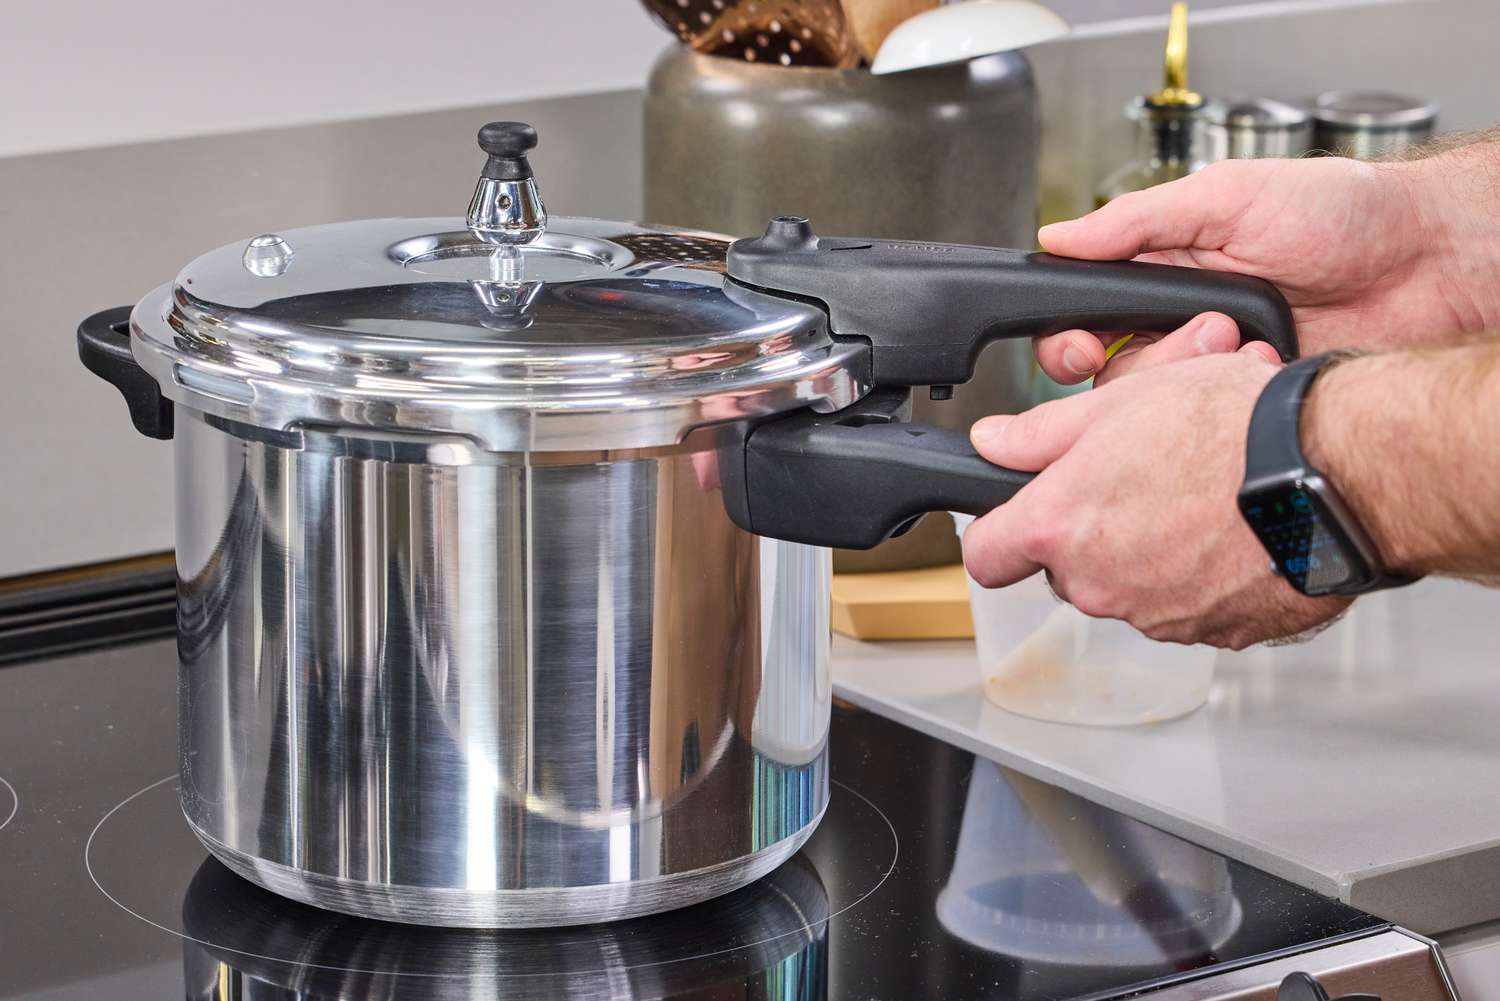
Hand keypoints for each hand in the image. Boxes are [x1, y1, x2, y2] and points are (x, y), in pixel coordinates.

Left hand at [963, 350, 1349, 648]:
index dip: (998, 534)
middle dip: (1089, 535)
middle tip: (1137, 483)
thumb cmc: (1232, 430)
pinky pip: (1187, 609)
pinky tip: (1230, 533)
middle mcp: (1099, 585)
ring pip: (1128, 590)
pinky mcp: (1214, 633)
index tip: (1012, 520)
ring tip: (1196, 500)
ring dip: (1148, 555)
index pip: (987, 557)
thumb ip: (1040, 434)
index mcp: (1061, 527)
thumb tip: (992, 442)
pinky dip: (1199, 579)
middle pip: (1065, 571)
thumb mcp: (1119, 402)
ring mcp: (1155, 616)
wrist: (1333, 473)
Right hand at [1034, 156, 1495, 384]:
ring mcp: (1216, 367)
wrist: (1427, 263)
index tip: (1081, 349)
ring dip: (1185, 376)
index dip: (1070, 340)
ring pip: (1154, 407)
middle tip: (1160, 350)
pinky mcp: (1248, 401)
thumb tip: (1059, 236)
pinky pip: (1209, 423)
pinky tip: (1260, 366)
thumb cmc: (1341, 212)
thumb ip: (1136, 221)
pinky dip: (1227, 398)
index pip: (1086, 315)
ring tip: (1234, 340)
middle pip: (1109, 374)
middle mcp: (1181, 322)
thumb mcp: (1225, 197)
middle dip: (1126, 371)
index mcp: (1162, 269)